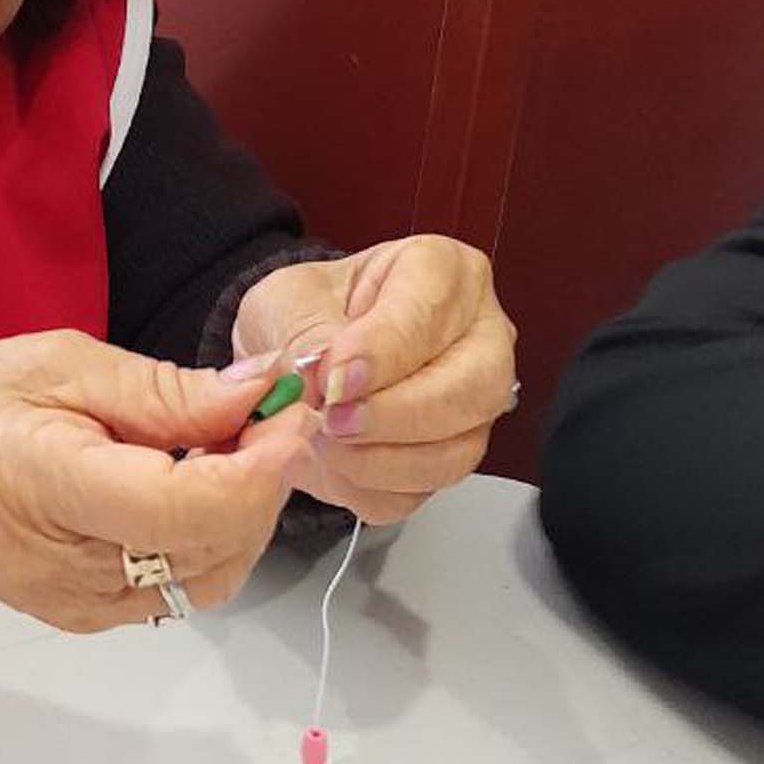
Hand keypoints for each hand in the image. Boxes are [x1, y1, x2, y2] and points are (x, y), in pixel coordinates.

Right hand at [0, 330, 309, 632]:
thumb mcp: (54, 362)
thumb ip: (161, 390)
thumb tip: (255, 391)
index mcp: (46, 484)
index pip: (188, 506)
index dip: (259, 463)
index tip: (286, 408)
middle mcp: (69, 565)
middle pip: (216, 545)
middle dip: (264, 476)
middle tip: (267, 409)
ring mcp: (82, 604)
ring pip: (214, 572)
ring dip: (245, 507)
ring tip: (230, 439)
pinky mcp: (91, 616)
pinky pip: (183, 581)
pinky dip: (211, 530)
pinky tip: (194, 477)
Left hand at [232, 236, 517, 523]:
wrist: (295, 360)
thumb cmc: (305, 313)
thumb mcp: (287, 300)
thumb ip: (306, 333)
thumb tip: (323, 377)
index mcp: (441, 272)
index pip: (434, 309)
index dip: (385, 350)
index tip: (335, 378)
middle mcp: (476, 336)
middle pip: (476, 386)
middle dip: (399, 414)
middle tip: (334, 420)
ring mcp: (470, 404)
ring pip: (459, 449)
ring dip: (382, 461)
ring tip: (323, 446)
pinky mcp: (446, 457)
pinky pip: (423, 491)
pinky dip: (370, 490)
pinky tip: (331, 468)